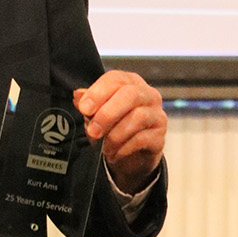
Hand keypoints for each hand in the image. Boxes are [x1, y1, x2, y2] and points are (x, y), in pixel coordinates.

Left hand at [73, 71, 165, 195]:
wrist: (130, 157)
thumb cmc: (112, 128)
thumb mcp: (96, 115)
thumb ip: (89, 104)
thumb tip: (78, 95)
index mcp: (130, 83)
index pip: (116, 79)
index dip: (98, 92)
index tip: (84, 108)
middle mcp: (147, 95)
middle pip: (131, 94)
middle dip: (108, 114)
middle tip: (93, 131)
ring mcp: (157, 115)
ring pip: (138, 117)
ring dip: (115, 134)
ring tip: (103, 147)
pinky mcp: (160, 136)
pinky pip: (142, 139)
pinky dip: (124, 148)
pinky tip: (114, 153)